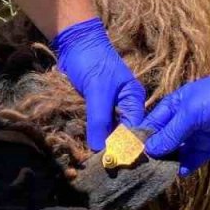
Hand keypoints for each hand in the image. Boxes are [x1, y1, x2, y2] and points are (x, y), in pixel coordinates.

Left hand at [52, 17, 146, 150]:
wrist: (74, 42)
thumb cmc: (91, 61)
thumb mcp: (97, 90)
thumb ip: (100, 119)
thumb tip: (100, 149)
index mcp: (134, 100)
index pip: (135, 130)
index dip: (126, 146)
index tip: (114, 163)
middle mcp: (125, 106)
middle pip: (122, 133)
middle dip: (113, 148)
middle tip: (102, 167)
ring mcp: (109, 107)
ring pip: (107, 131)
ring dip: (100, 143)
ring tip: (92, 162)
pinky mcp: (94, 108)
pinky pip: (95, 125)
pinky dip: (91, 134)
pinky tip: (86, 147)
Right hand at [141, 61, 209, 175]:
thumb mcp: (190, 114)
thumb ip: (170, 133)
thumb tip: (149, 150)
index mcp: (173, 107)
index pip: (150, 124)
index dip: (139, 138)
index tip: (127, 154)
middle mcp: (181, 122)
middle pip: (161, 140)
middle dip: (151, 153)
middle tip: (137, 170)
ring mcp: (195, 136)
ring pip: (175, 152)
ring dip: (166, 162)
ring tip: (153, 176)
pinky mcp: (209, 149)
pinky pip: (192, 160)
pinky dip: (184, 167)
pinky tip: (176, 174)